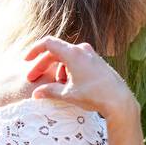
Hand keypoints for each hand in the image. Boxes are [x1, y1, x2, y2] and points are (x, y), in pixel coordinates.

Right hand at [23, 35, 137, 120]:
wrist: (119, 100)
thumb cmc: (94, 96)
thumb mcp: (68, 95)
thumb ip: (50, 91)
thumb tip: (36, 94)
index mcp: (73, 53)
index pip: (48, 44)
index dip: (34, 51)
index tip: (26, 60)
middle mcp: (82, 49)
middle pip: (56, 52)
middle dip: (43, 65)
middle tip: (33, 78)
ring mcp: (91, 54)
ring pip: (67, 57)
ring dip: (57, 69)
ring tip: (58, 86)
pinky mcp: (97, 62)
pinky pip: (77, 61)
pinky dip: (69, 70)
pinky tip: (70, 85)